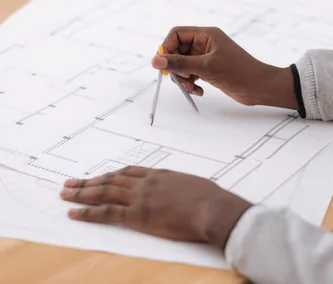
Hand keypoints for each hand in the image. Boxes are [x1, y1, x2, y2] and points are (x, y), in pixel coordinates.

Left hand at [61, 167, 251, 249]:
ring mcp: (140, 198)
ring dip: (82, 193)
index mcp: (160, 174)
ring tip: (65, 194)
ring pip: (104, 192)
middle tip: (71, 182)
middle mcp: (146, 183)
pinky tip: (74, 213)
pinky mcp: (137, 215)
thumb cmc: (210, 199)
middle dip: (89, 181)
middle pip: (111, 179)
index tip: (100, 176)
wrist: (212, 209)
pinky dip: (87, 212)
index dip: (111, 174)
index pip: (129, 172)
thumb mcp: (194, 186)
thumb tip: (182, 192)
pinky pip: (106, 213)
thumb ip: (181, 187)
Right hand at [151, 26, 296, 108]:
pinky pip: (192, 73)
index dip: (167, 48)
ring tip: (192, 87)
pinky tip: (199, 91)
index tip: (164, 65)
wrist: (260, 87)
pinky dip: (192, 83)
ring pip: (184, 64)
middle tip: (180, 79)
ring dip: (184, 77)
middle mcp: (206, 43)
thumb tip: (156, 61)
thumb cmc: (239, 72)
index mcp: (207, 34)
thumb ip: (179, 64)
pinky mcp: (211, 70)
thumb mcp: (206, 67)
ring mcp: (208, 57)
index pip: (177, 34)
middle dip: (176, 66)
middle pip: (178, 50)